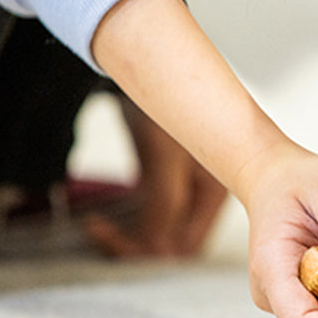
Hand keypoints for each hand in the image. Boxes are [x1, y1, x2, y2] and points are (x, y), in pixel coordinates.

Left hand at [85, 95, 227, 256]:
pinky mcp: (164, 180)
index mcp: (218, 188)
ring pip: (158, 231)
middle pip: (174, 240)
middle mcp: (205, 191)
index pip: (190, 243)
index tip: (118, 242)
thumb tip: (157, 246)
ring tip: (98, 230)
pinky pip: (147, 216)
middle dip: (138, 245)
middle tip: (102, 236)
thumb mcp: (166, 156)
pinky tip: (102, 218)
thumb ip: (164, 204)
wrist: (148, 68)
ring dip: (128, 236)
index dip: (155, 249)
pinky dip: (125, 222)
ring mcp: (184, 187)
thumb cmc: (168, 101)